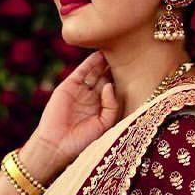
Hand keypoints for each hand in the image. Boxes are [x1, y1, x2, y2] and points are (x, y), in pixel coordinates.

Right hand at [32, 51, 118, 168]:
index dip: (124, 79)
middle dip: (115, 67)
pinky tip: (100, 54)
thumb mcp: (104, 124)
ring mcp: (80, 91)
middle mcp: (92, 98)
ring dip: (104, 62)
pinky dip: (90, 62)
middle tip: (128, 54)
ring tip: (115, 50)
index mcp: (102, 108)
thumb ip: (111, 106)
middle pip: (106, 77)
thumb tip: (109, 85)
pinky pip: (82, 71)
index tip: (137, 69)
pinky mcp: (68, 86)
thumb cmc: (82, 141)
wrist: (57, 144)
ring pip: (95, 72)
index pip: (115, 89)